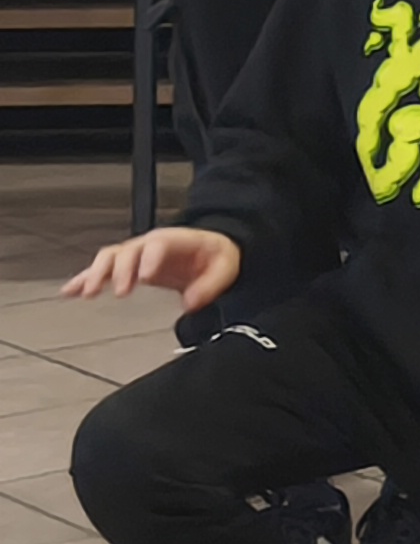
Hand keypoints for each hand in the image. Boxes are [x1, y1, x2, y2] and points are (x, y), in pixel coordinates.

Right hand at [64, 226, 242, 310]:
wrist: (210, 251)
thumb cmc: (215, 257)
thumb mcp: (224, 267)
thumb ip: (210, 285)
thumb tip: (192, 302)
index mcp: (173, 241)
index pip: (157, 245)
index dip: (149, 259)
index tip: (145, 277)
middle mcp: (149, 245)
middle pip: (127, 251)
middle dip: (120, 270)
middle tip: (120, 291)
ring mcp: (135, 255)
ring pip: (109, 258)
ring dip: (95, 274)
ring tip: (86, 292)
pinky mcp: (127, 267)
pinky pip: (101, 270)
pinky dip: (84, 279)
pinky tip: (70, 291)